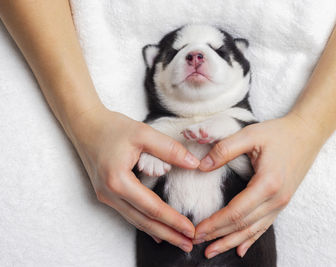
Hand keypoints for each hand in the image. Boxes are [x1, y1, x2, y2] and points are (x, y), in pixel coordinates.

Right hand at [68, 106, 199, 252]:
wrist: (84, 124)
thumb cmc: (111, 127)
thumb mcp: (143, 133)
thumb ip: (169, 149)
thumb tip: (194, 163)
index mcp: (118, 180)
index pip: (152, 208)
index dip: (173, 220)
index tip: (191, 230)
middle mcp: (110, 193)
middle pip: (144, 221)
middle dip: (168, 234)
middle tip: (188, 245)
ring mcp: (106, 195)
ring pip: (136, 220)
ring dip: (158, 232)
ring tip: (177, 241)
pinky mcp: (107, 193)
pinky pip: (128, 213)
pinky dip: (144, 224)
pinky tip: (156, 232)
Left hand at [194, 113, 324, 257]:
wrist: (307, 133)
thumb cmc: (278, 133)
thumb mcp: (250, 134)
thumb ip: (225, 149)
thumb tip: (202, 166)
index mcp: (267, 183)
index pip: (235, 211)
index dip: (214, 223)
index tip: (196, 230)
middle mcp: (276, 198)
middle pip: (242, 225)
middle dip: (218, 236)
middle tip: (197, 243)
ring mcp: (281, 203)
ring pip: (252, 229)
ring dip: (231, 242)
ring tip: (212, 251)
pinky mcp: (282, 202)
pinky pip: (265, 226)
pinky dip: (251, 239)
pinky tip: (240, 249)